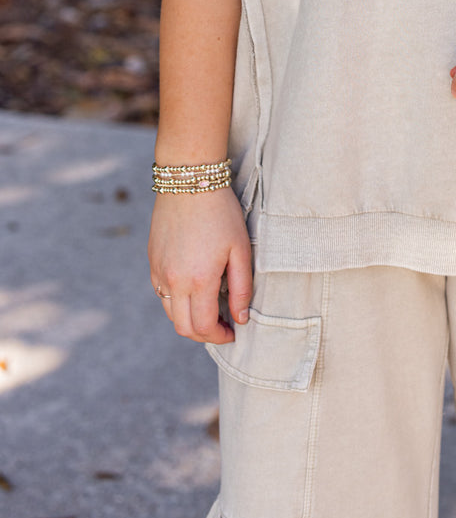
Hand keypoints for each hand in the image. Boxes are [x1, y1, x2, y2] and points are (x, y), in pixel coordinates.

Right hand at [148, 184, 252, 343]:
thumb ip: (241, 288)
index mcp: (198, 280)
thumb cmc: (221, 212)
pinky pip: (161, 294)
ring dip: (189, 319)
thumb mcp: (240, 249)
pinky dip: (176, 302)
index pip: (204, 327)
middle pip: (184, 328)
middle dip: (204, 335)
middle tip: (222, 326)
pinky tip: (193, 289)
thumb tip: (240, 319)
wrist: (189, 181)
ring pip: (170, 313)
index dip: (220, 337)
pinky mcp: (152, 262)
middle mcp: (173, 281)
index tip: (233, 332)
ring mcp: (159, 272)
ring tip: (210, 308)